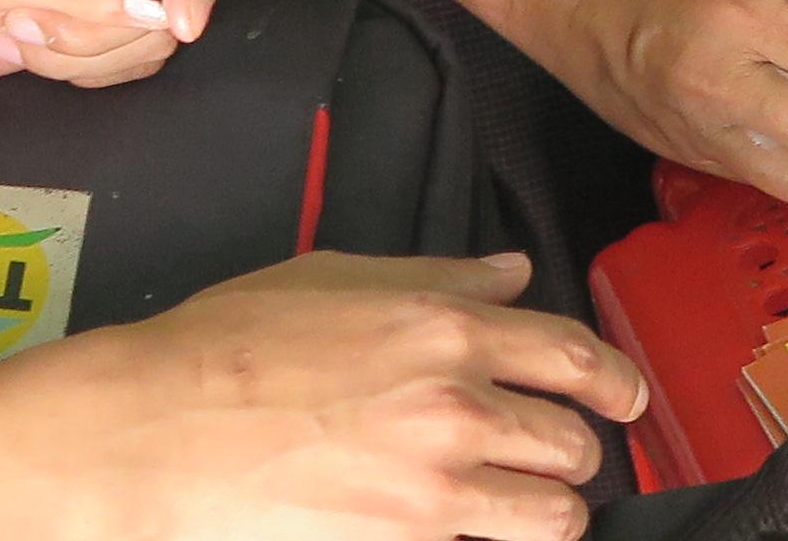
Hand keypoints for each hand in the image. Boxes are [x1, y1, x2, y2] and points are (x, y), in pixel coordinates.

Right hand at [0, 250, 645, 540]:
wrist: (164, 426)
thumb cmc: (234, 344)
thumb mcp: (338, 277)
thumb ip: (443, 276)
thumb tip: (513, 273)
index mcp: (443, 326)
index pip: (574, 355)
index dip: (615, 380)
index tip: (623, 396)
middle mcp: (456, 404)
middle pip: (575, 443)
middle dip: (576, 451)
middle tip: (556, 454)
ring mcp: (437, 485)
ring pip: (552, 513)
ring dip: (550, 509)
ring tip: (527, 504)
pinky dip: (491, 538)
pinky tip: (465, 524)